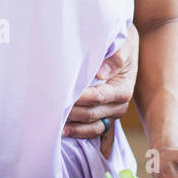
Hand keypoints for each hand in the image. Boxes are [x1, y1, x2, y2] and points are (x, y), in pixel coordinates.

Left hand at [65, 25, 138, 158]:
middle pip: (92, 114)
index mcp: (122, 88)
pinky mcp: (107, 116)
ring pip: (93, 126)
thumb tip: (102, 72)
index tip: (61, 94)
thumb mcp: (124, 44)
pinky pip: (96, 132)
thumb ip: (115, 57)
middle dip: (71, 112)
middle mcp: (119, 105)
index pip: (97, 97)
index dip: (79, 98)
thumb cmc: (123, 42)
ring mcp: (112, 113)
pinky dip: (81, 134)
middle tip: (49, 109)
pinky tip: (64, 134)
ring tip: (55, 127)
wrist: (128, 46)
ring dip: (74, 128)